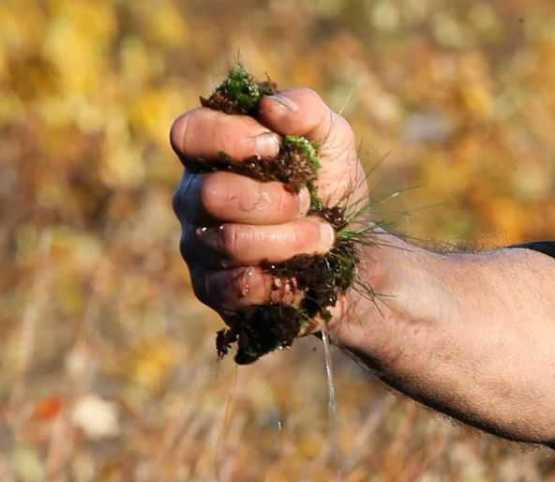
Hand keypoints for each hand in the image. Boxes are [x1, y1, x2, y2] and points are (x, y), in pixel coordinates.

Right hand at [171, 88, 368, 326]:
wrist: (356, 254)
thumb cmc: (331, 188)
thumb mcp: (332, 141)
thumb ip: (306, 110)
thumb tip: (271, 108)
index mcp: (211, 152)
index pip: (187, 134)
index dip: (229, 138)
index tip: (276, 146)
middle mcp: (195, 198)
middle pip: (210, 194)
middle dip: (275, 199)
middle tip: (309, 202)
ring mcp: (199, 245)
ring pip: (229, 242)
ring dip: (290, 240)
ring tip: (323, 237)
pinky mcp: (213, 290)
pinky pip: (234, 287)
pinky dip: (278, 279)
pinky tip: (301, 273)